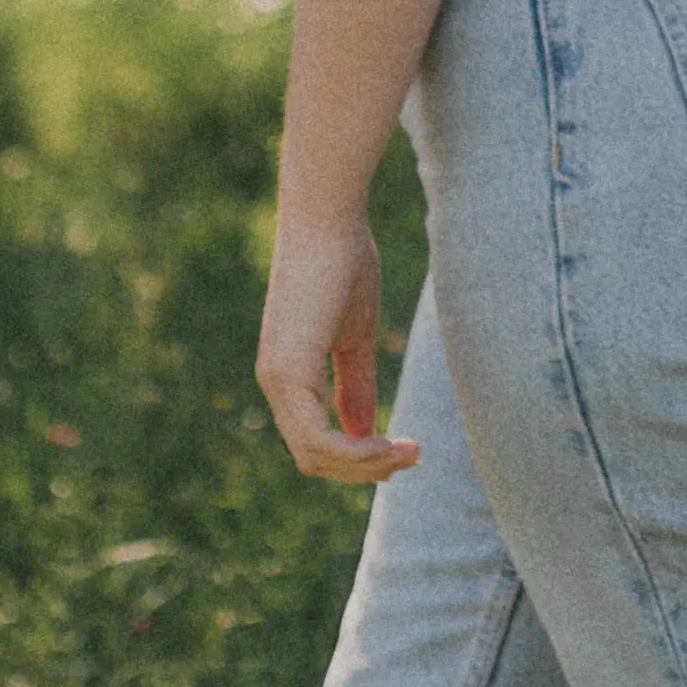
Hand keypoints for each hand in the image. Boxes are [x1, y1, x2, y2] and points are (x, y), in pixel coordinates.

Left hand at [256, 210, 420, 483]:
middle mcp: (275, 382)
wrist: (329, 217)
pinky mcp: (288, 370)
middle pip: (314, 459)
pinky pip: (316, 438)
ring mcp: (278, 378)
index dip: (357, 458)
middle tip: (412, 457)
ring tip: (408, 453)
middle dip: (365, 468)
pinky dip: (354, 452)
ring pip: (315, 456)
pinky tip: (387, 445)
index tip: (403, 451)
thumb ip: (355, 384)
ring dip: (365, 465)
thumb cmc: (343, 263)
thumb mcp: (355, 335)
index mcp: (288, 374)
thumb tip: (362, 430)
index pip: (315, 442)